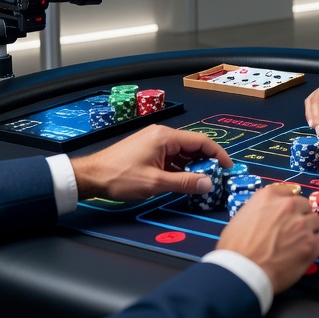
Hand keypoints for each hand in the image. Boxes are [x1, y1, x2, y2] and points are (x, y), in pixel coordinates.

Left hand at [70, 124, 229, 200]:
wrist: (90, 176)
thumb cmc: (120, 176)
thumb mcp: (155, 182)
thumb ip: (184, 182)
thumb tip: (208, 184)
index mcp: (166, 137)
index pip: (201, 141)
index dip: (218, 154)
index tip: (228, 168)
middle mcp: (162, 135)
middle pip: (193, 146)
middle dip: (206, 162)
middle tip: (217, 178)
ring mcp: (154, 143)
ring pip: (182, 153)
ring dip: (192, 166)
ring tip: (202, 182)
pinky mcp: (148, 151)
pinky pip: (171, 157)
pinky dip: (180, 168)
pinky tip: (183, 181)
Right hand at [217, 184, 318, 293]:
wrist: (242, 271)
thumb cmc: (234, 248)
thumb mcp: (240, 218)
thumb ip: (258, 210)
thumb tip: (267, 215)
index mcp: (268, 196)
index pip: (290, 193)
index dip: (288, 206)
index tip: (286, 215)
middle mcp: (289, 206)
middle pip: (306, 206)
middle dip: (300, 217)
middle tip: (292, 232)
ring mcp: (302, 224)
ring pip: (317, 221)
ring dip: (310, 230)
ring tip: (299, 244)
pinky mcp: (312, 243)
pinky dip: (318, 244)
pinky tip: (308, 251)